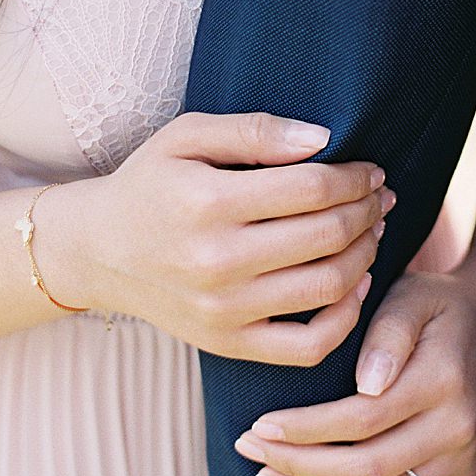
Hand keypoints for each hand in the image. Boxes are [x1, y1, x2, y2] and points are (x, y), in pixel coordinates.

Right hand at [43, 112, 390, 366]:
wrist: (95, 252)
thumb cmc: (150, 185)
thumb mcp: (187, 137)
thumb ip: (256, 129)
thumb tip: (323, 139)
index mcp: (208, 203)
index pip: (313, 188)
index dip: (356, 178)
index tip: (371, 172)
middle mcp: (216, 262)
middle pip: (329, 234)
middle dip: (369, 211)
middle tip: (380, 198)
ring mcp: (223, 309)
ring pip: (329, 286)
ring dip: (367, 254)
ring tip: (372, 231)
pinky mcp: (226, 343)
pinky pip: (308, 346)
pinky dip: (346, 319)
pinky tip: (354, 286)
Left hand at [234, 269, 475, 475]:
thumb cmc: (434, 309)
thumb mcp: (410, 300)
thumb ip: (388, 334)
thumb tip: (367, 384)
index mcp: (445, 381)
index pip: (362, 420)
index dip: (303, 430)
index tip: (257, 426)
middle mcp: (459, 428)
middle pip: (366, 470)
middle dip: (297, 467)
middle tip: (251, 453)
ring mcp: (463, 462)